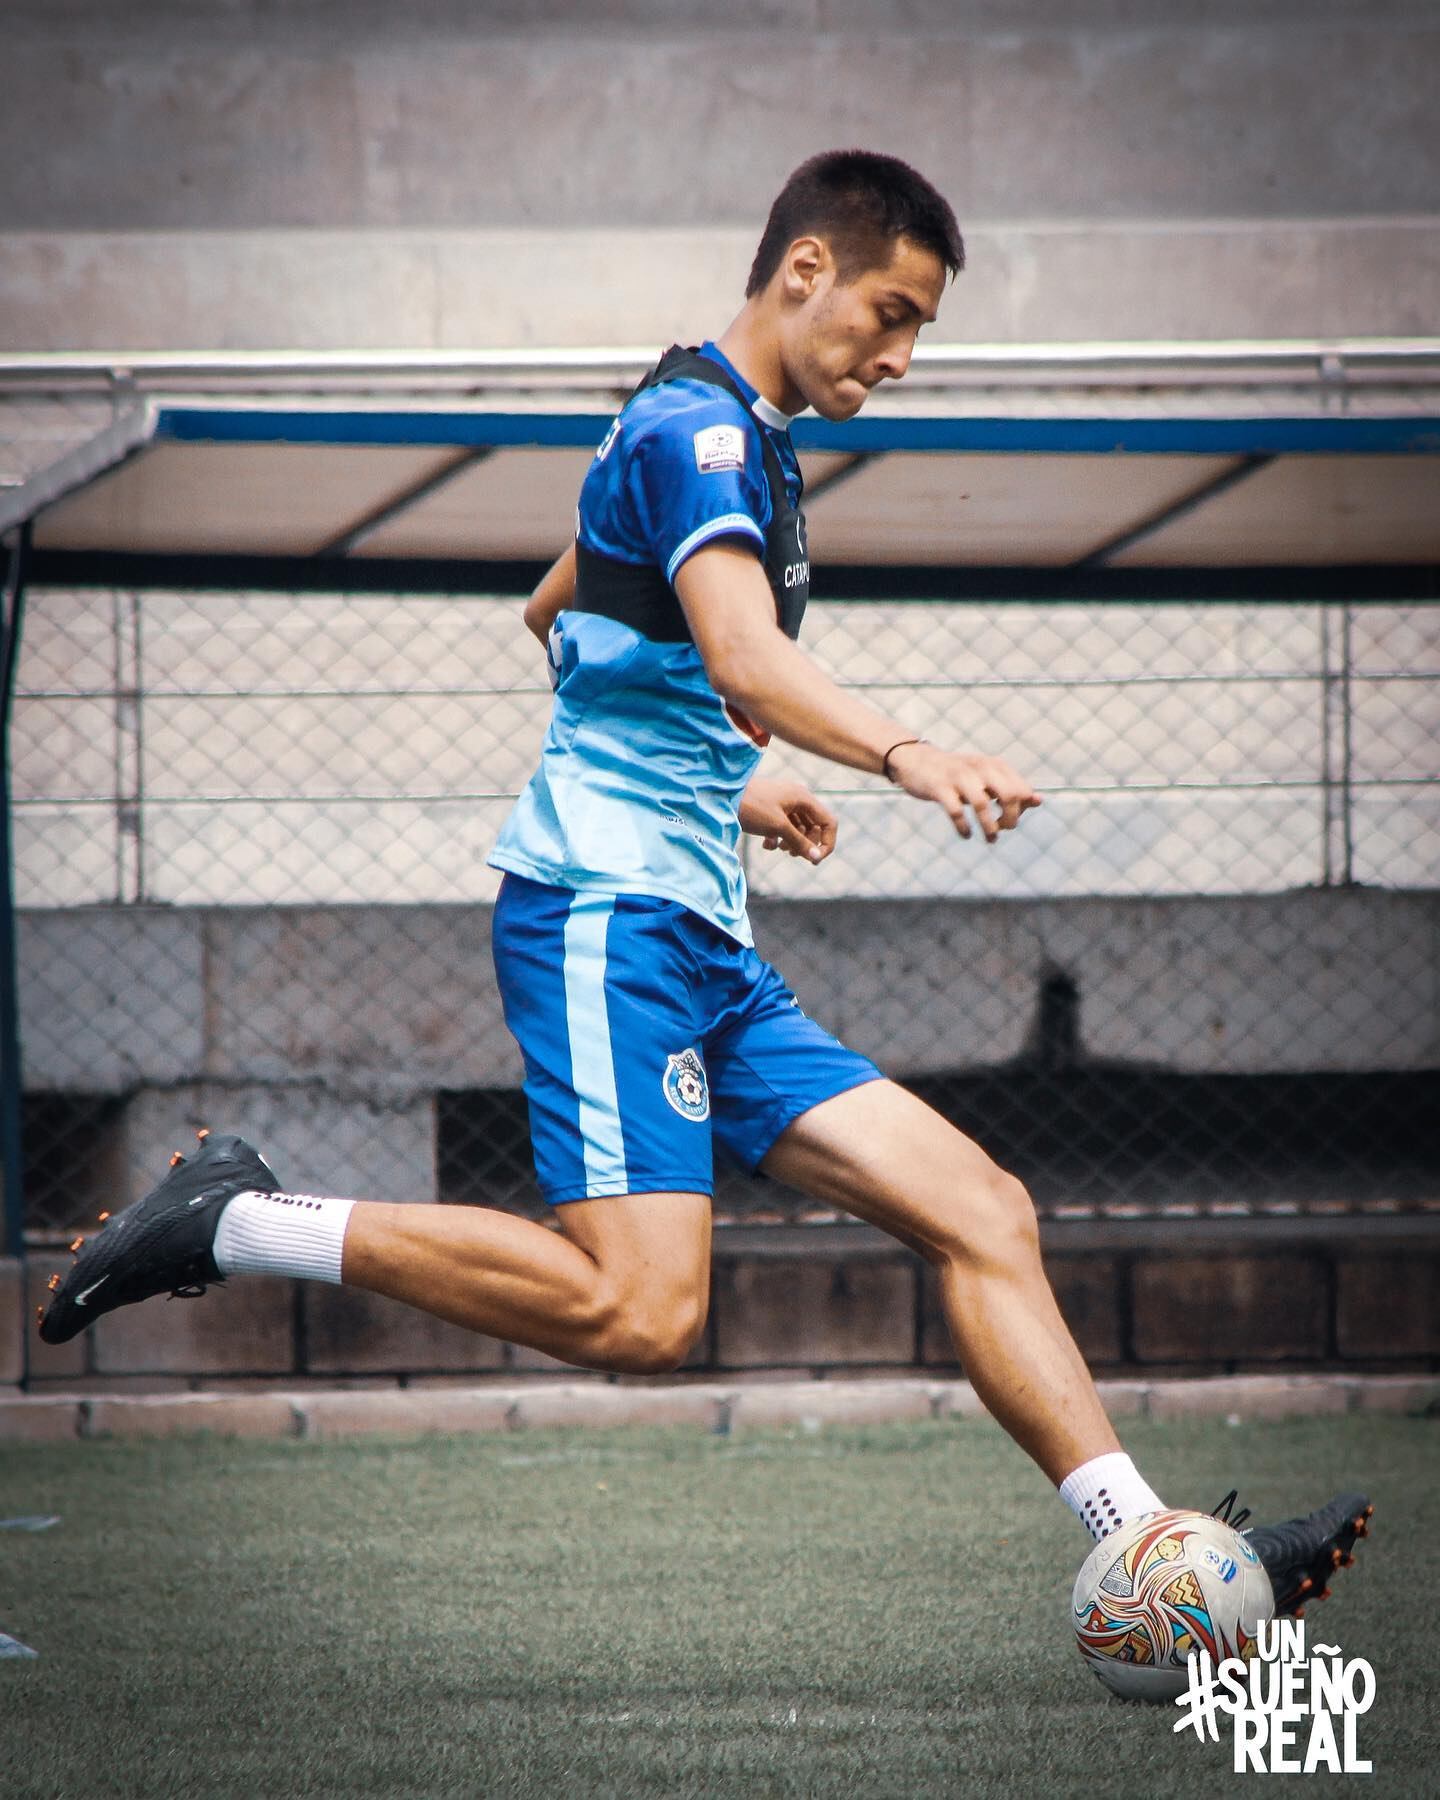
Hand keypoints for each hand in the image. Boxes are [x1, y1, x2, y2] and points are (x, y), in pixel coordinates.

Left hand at [738, 776, 837, 864]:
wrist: (720, 796)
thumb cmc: (751, 807)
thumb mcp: (777, 827)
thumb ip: (799, 842)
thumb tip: (816, 858)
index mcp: (803, 798)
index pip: (829, 822)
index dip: (827, 842)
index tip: (815, 860)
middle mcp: (796, 798)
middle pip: (814, 827)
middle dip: (805, 843)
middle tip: (791, 854)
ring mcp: (783, 803)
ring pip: (798, 828)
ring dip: (791, 842)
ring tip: (778, 848)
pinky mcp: (771, 809)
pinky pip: (784, 826)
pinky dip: (778, 838)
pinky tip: (766, 845)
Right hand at [885, 743, 1041, 841]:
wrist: (916, 760)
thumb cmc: (957, 774)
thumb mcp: (986, 777)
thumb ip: (1011, 788)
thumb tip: (1038, 800)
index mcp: (994, 765)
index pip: (1021, 790)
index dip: (1021, 809)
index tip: (1009, 819)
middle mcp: (979, 768)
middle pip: (1008, 795)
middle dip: (1010, 818)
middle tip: (1003, 829)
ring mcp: (958, 777)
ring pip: (982, 804)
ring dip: (989, 827)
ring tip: (991, 840)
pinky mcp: (939, 788)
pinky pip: (956, 811)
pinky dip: (964, 827)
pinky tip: (966, 835)